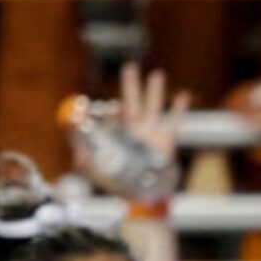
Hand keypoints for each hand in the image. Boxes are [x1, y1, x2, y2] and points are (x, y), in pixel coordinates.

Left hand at [89, 60, 188, 198]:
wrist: (144, 193)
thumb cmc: (119, 181)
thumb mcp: (96, 171)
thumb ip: (84, 162)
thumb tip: (77, 153)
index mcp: (116, 132)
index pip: (112, 114)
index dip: (108, 110)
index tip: (106, 107)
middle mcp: (133, 128)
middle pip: (132, 101)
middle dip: (131, 85)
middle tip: (130, 67)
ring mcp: (150, 132)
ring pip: (153, 106)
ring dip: (155, 91)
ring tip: (157, 75)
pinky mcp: (165, 139)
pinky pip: (173, 121)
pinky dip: (179, 109)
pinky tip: (183, 96)